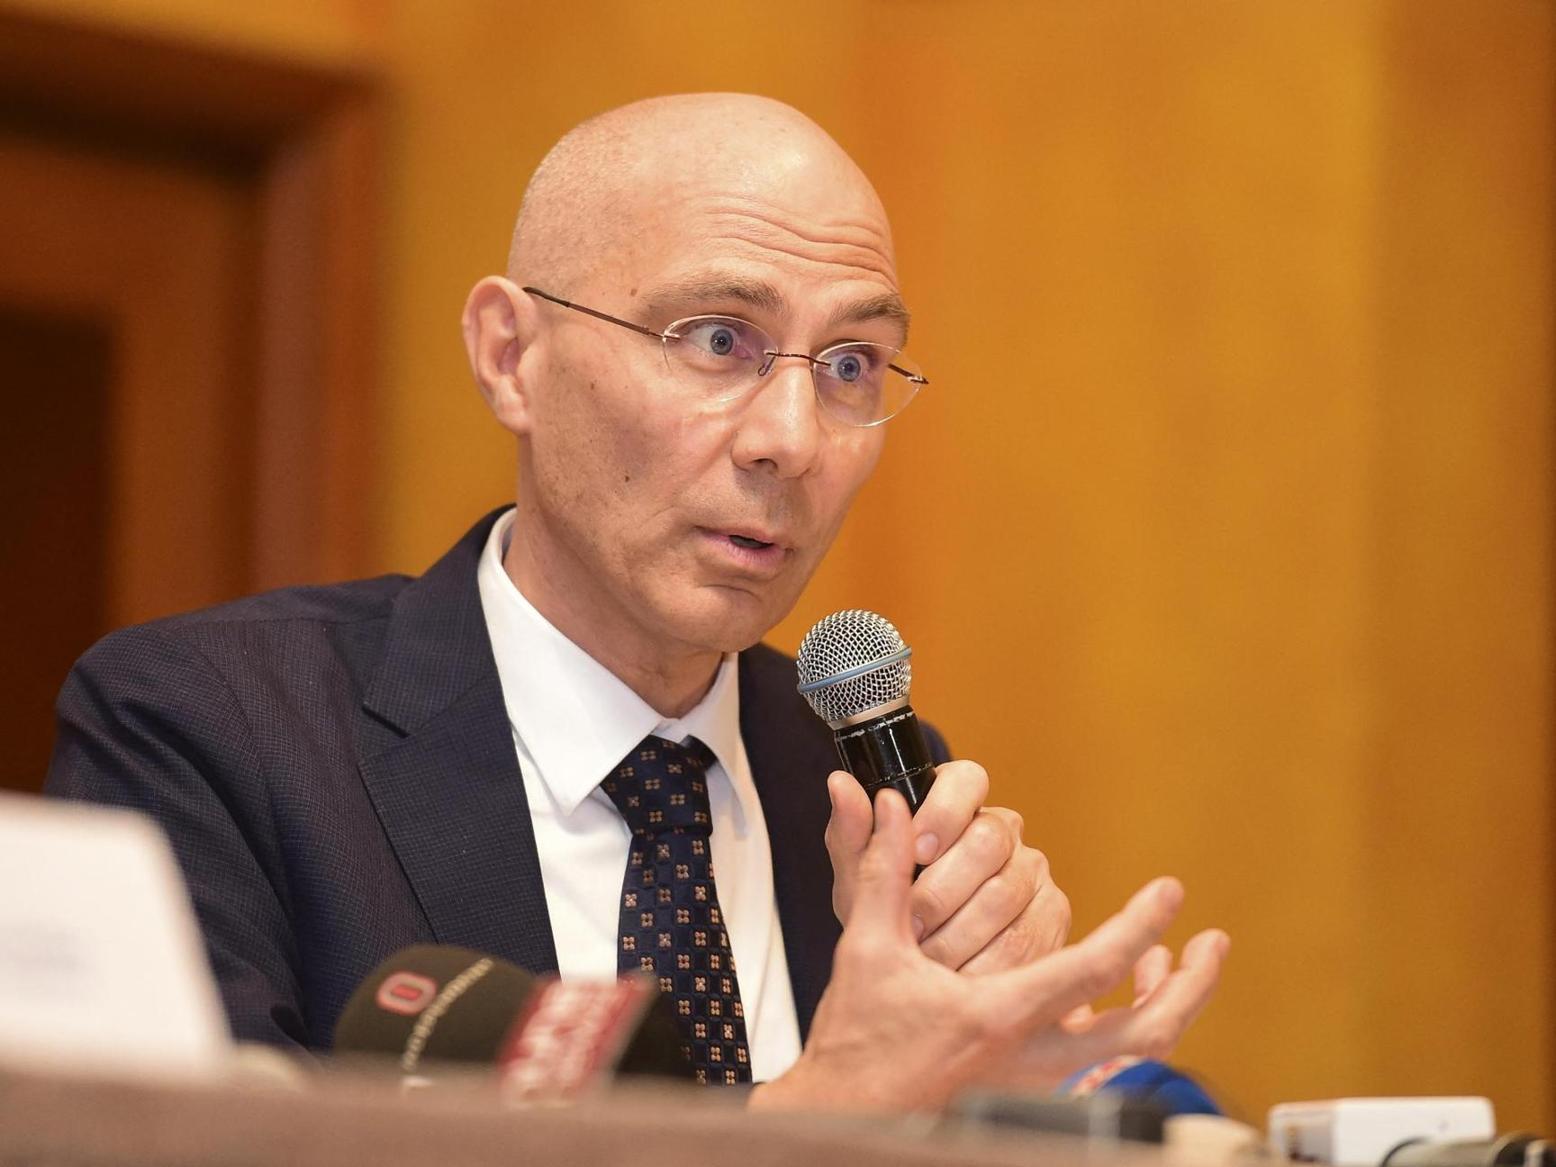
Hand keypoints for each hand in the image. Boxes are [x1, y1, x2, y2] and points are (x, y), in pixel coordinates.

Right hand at [754, 790, 1227, 1113]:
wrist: (844, 1114)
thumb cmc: (856, 1041)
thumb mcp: (867, 949)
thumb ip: (881, 870)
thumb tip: (886, 806)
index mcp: (999, 1017)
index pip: (1095, 970)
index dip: (1141, 924)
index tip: (1169, 891)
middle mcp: (1031, 1060)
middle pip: (1145, 1034)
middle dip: (1191, 988)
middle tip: (1213, 943)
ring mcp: (1037, 1085)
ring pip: (1129, 1054)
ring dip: (1164, 1005)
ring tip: (1174, 961)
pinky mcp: (1032, 1095)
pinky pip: (1101, 1062)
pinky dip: (1124, 1023)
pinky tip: (1117, 991)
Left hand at [825, 762, 1070, 972]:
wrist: (913, 974)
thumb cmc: (884, 913)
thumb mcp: (859, 878)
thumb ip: (852, 833)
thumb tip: (840, 784)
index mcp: (956, 802)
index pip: (967, 780)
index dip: (945, 812)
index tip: (917, 850)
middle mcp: (1002, 829)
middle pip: (988, 841)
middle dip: (943, 889)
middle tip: (909, 926)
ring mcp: (1032, 870)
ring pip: (1007, 892)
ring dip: (960, 932)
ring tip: (925, 959)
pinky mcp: (1052, 914)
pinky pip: (1029, 936)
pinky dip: (988, 964)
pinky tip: (959, 979)